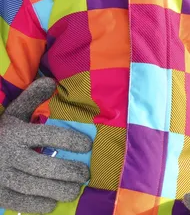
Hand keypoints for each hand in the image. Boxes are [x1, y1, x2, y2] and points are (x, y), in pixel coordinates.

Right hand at [0, 77, 91, 213]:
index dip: (69, 140)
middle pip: (42, 165)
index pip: (47, 135)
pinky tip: (53, 202)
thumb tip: (51, 81)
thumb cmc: (2, 132)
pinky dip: (38, 204)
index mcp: (15, 132)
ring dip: (57, 190)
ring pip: (33, 186)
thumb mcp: (14, 112)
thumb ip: (32, 97)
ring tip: (75, 189)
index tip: (87, 145)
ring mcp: (2, 176)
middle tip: (85, 173)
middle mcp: (8, 154)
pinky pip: (20, 202)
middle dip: (67, 171)